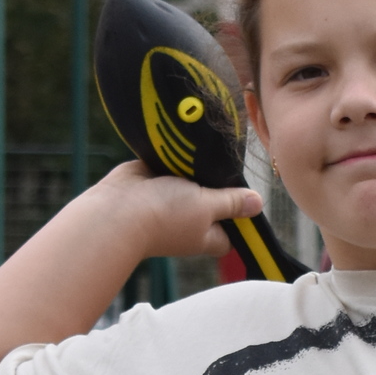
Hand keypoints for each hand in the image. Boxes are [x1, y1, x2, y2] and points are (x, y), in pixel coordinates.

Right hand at [84, 158, 261, 260]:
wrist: (117, 209)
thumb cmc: (165, 214)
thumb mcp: (207, 206)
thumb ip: (231, 202)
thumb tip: (258, 204)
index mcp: (207, 234)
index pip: (234, 230)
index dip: (243, 215)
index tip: (250, 193)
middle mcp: (191, 218)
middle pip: (216, 200)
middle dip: (222, 182)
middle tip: (233, 161)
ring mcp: (173, 198)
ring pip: (196, 179)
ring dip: (200, 165)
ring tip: (213, 146)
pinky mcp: (157, 178)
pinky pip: (174, 165)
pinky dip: (179, 155)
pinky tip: (188, 141)